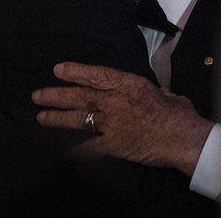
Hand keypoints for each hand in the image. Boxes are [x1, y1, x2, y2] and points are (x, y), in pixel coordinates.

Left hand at [32, 62, 212, 176]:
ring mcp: (112, 123)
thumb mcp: (163, 92)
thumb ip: (151, 90)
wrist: (183, 137)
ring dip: (57, 118)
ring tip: (40, 117)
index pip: (95, 75)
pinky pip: (89, 147)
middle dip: (56, 95)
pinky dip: (75, 149)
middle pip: (80, 96)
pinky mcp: (113, 145)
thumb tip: (153, 92)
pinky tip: (61, 150)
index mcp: (128, 84)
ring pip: (79, 119)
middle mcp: (115, 101)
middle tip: (37, 95)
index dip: (74, 72)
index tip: (57, 70)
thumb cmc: (179, 114)